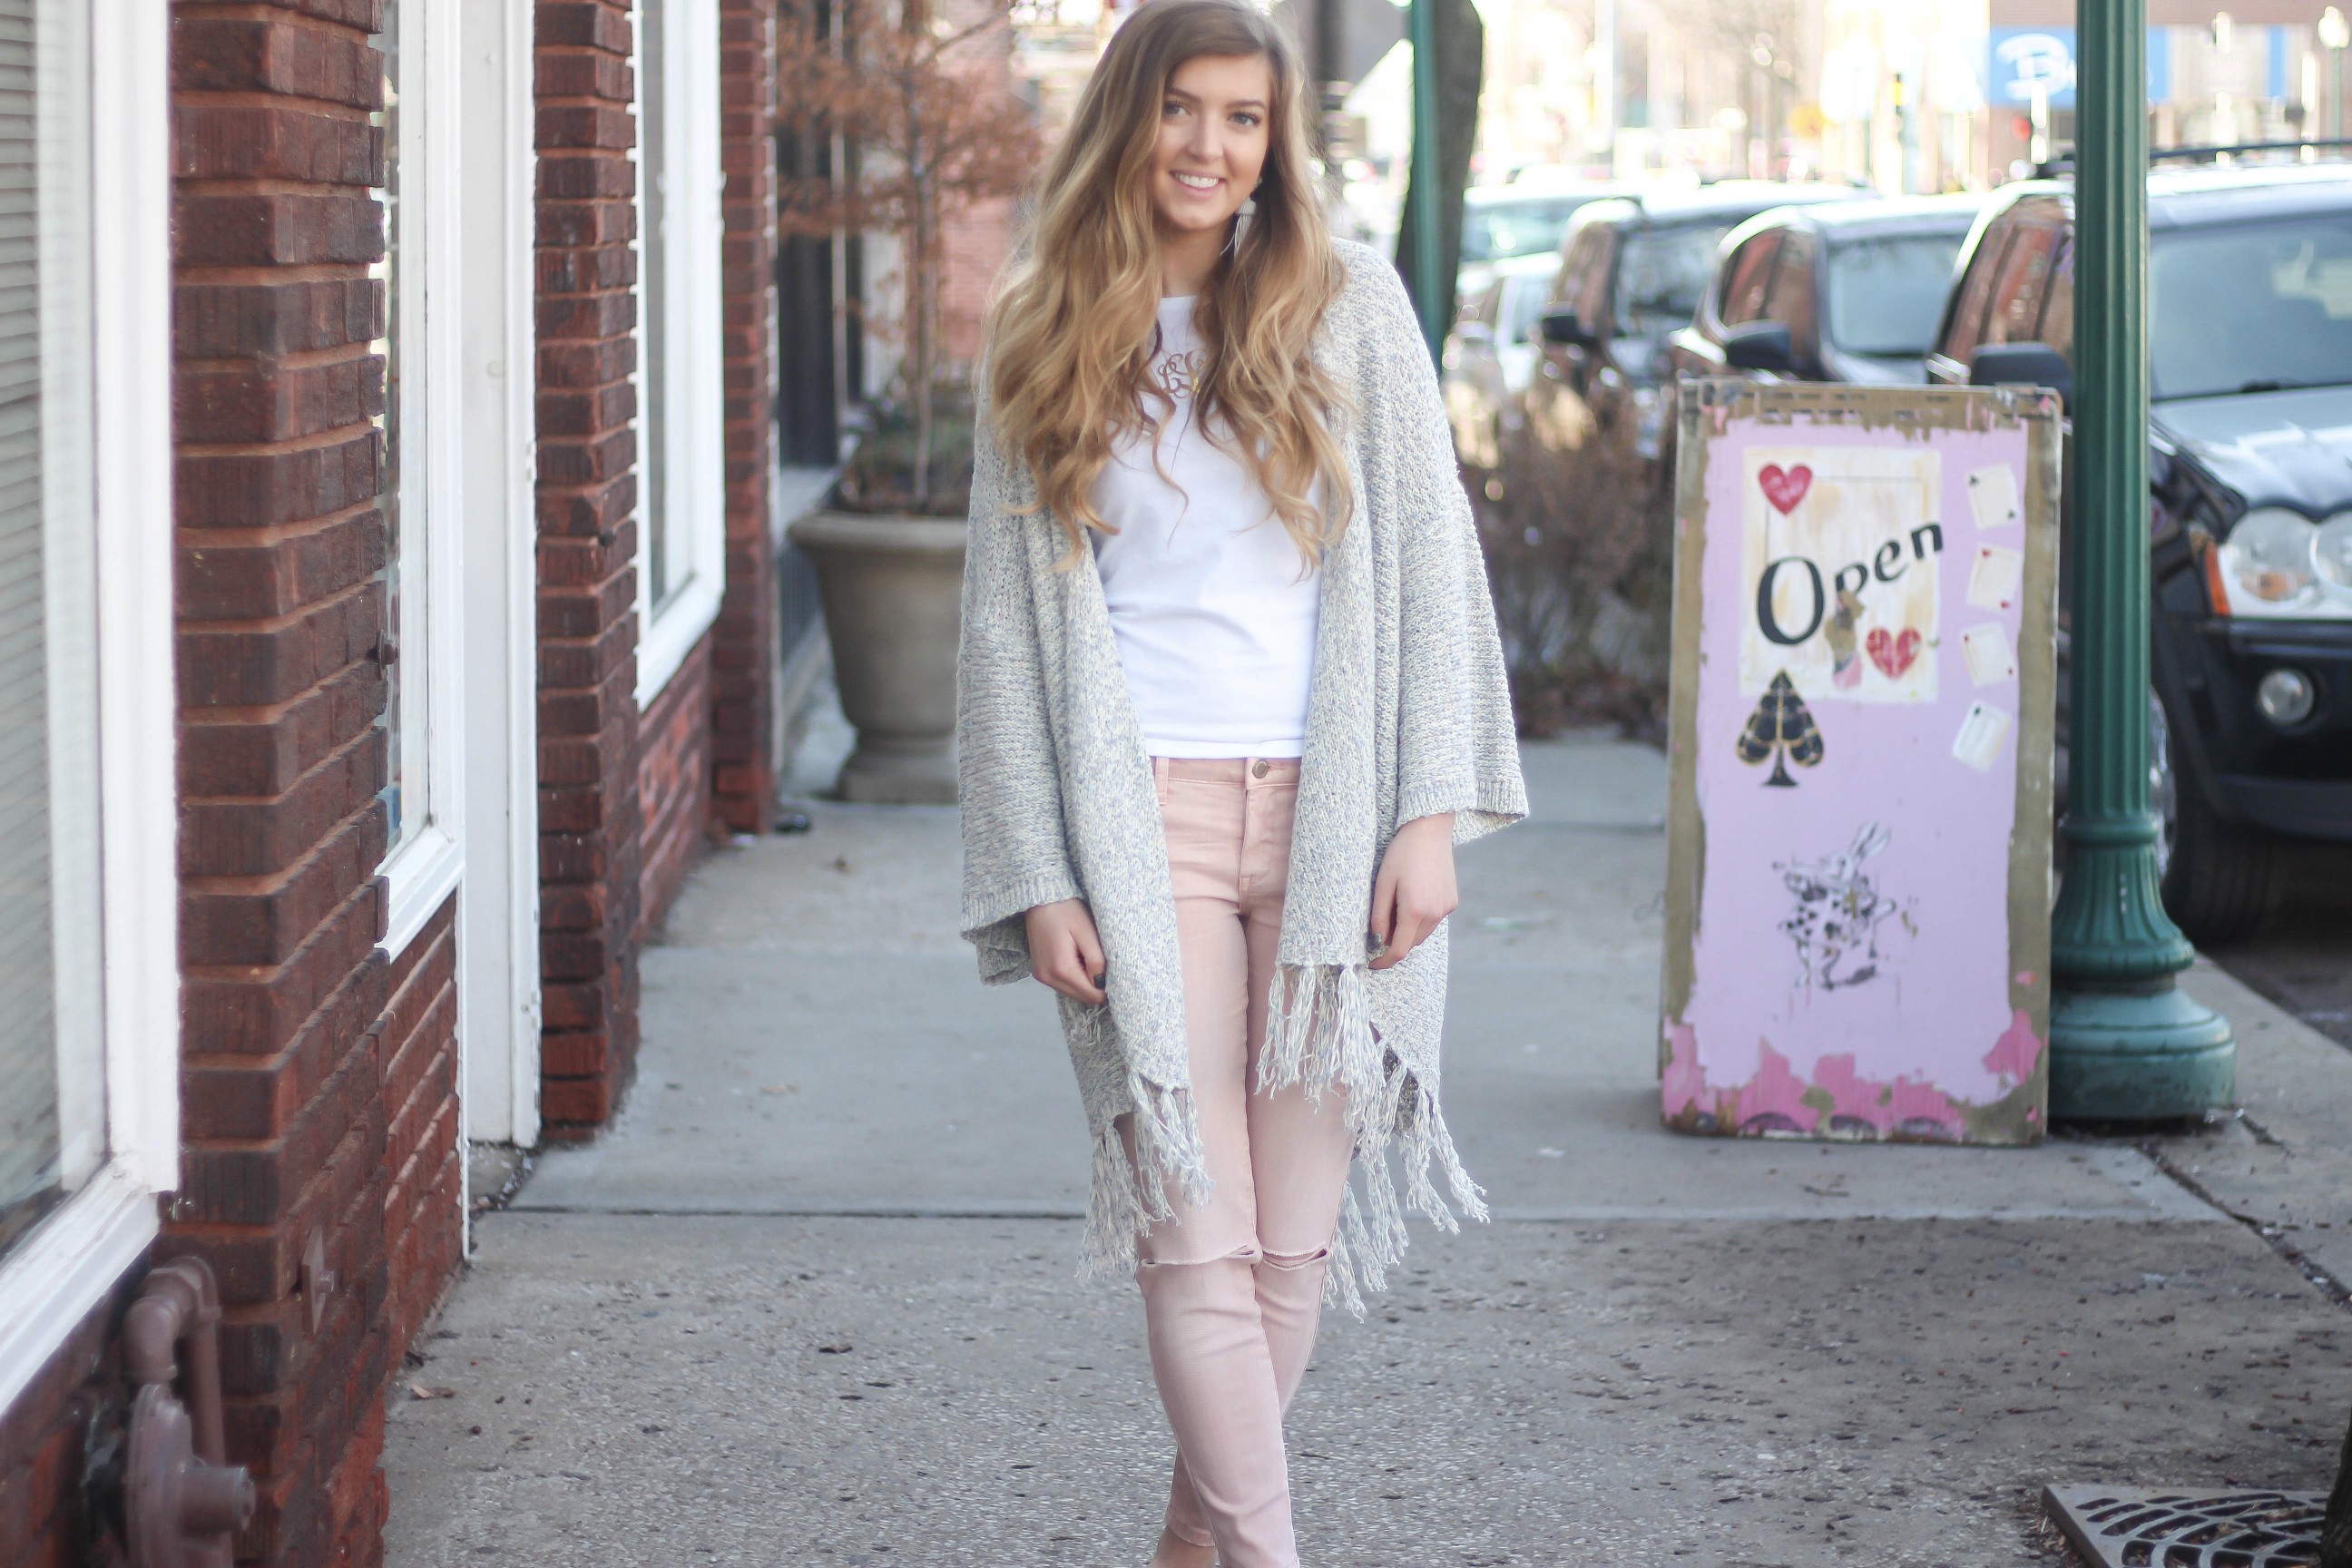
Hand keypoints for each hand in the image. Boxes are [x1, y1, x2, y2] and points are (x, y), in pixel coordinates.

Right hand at [1026, 898, 1106, 1003]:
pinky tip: (1078, 959)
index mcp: (1061, 969)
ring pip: (1072, 993)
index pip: (1091, 995)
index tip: (1114, 972)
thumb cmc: (1065, 909)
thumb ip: (1096, 960)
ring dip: (1085, 982)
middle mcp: (1048, 978)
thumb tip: (1103, 982)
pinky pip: (1063, 985)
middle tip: (1104, 963)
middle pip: (1082, 998)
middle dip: (1096, 986)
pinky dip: (1074, 978)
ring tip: (1089, 958)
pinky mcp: (1039, 972)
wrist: (1039, 897)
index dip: (1107, 987)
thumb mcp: (1086, 931)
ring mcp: (1041, 976)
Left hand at [1369, 813, 1456, 970]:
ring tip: (1396, 907)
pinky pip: (1433, 920)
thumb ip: (1379, 916)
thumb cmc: (1402, 853)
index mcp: (1414, 910)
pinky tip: (1413, 898)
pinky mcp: (1452, 902)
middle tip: (1379, 924)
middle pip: (1411, 943)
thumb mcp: (1382, 883)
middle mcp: (1435, 913)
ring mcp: (1446, 908)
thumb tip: (1377, 941)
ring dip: (1408, 931)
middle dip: (1394, 942)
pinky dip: (1420, 919)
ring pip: (1423, 933)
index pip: (1399, 950)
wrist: (1430, 830)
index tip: (1372, 963)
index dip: (1384, 961)